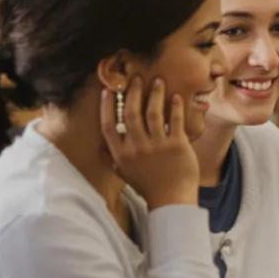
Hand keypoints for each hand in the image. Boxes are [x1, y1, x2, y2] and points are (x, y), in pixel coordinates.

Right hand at [100, 76, 198, 208]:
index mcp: (121, 154)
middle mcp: (137, 147)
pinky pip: (175, 120)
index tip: (110, 90)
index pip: (109, 124)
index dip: (107, 106)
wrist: (172, 199)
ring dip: (155, 93)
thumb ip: (114, 159)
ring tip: (157, 81)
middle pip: (131, 112)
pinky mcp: (177, 145)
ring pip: (153, 112)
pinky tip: (176, 96)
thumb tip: (102, 147)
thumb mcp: (125, 173)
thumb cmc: (148, 186)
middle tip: (136, 78)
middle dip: (133, 92)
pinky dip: (175, 106)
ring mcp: (157, 145)